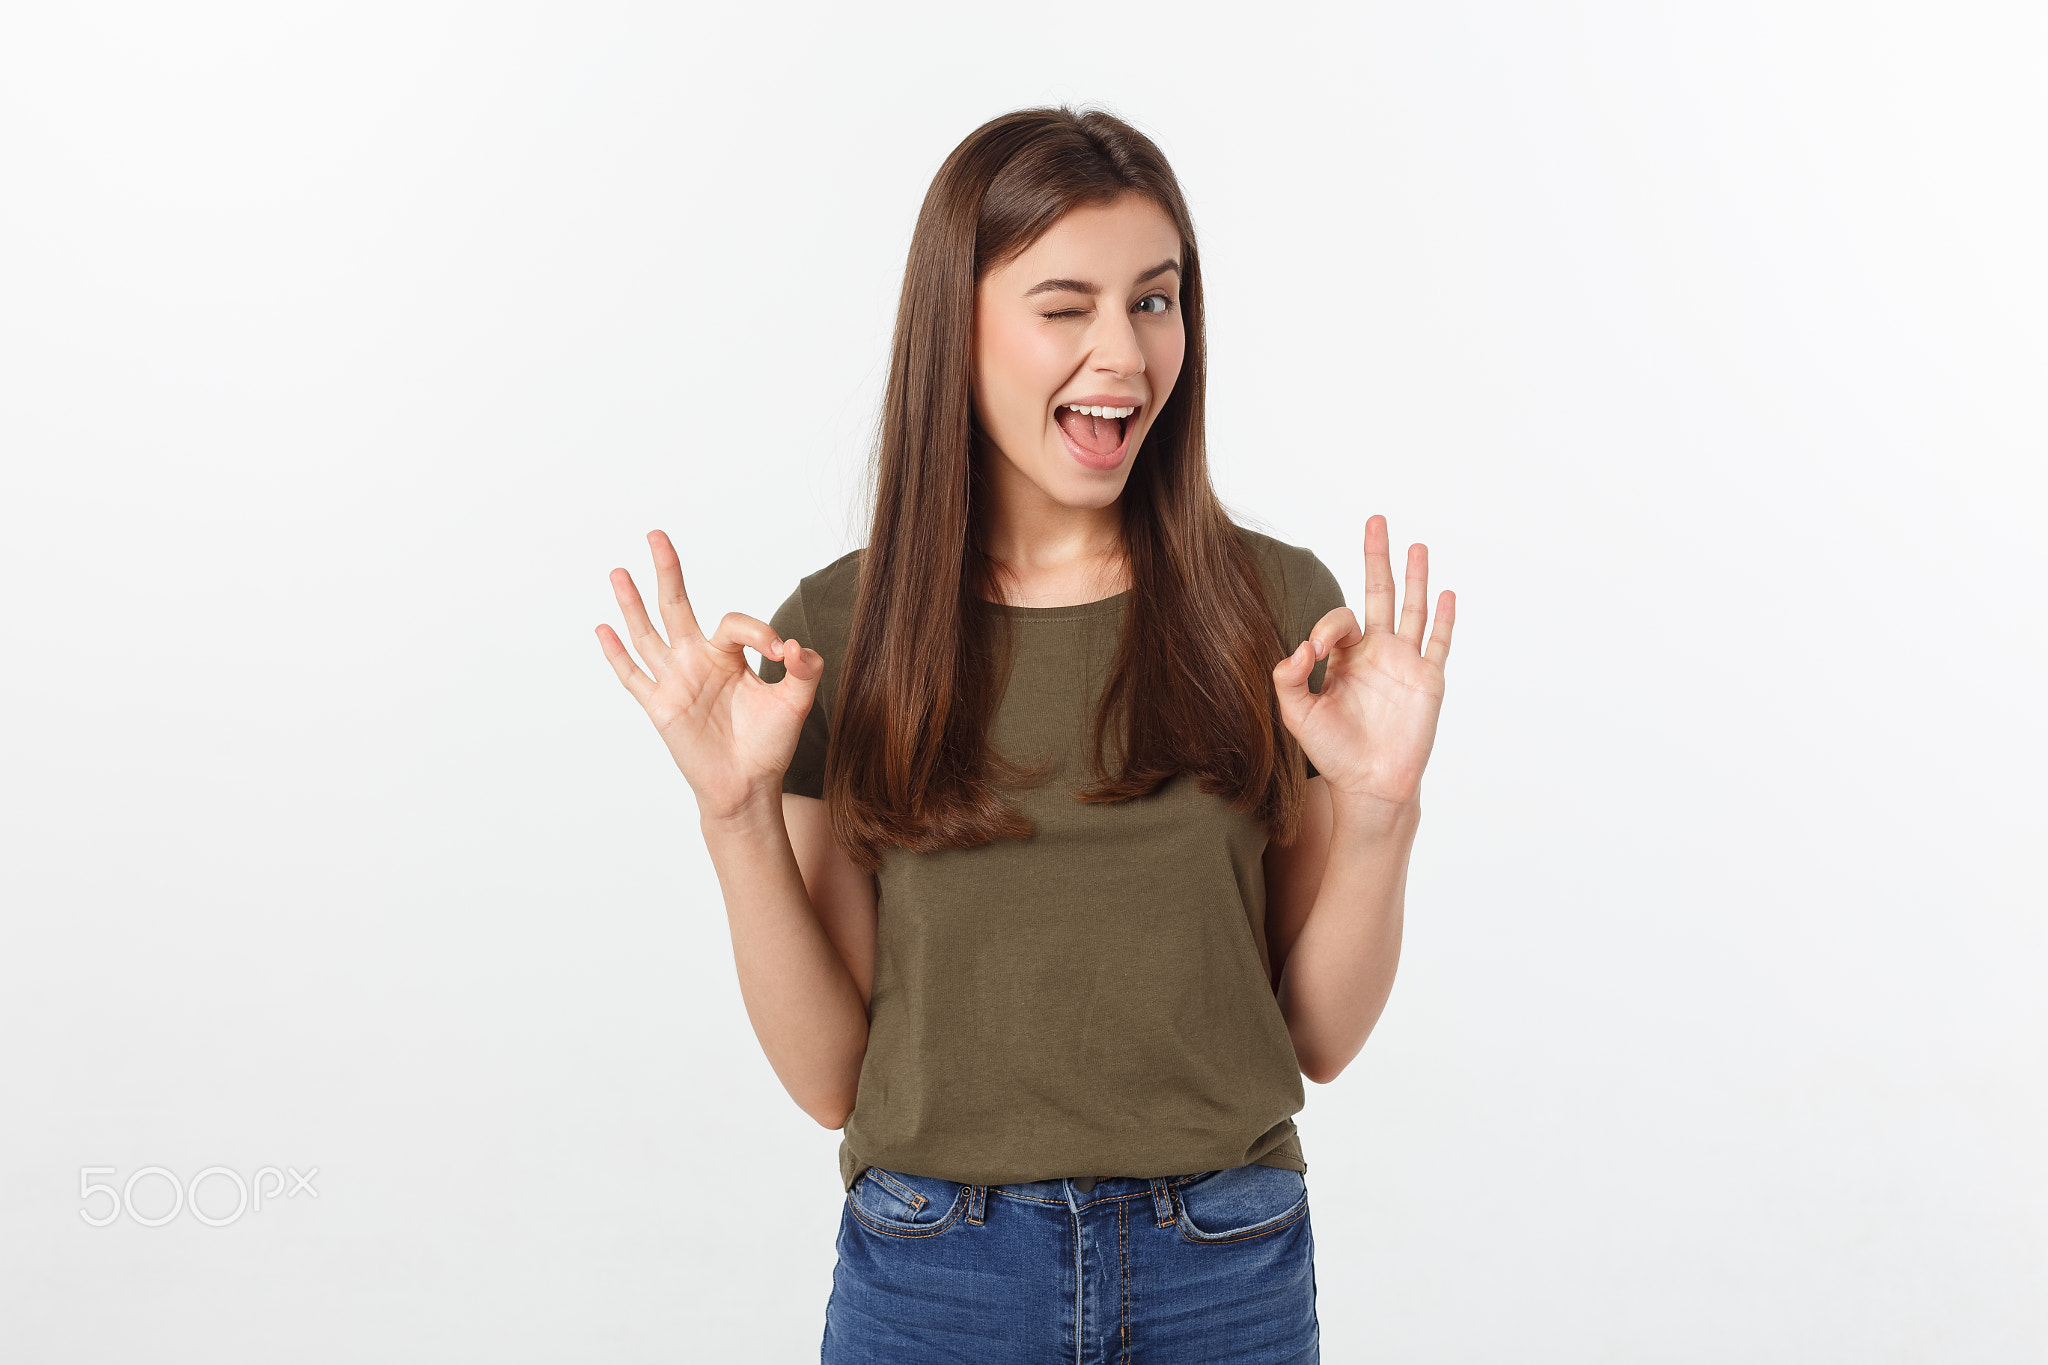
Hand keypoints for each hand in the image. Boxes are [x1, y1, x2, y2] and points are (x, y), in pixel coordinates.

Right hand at [596, 530, 821, 820]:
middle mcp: (698, 660)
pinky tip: (602, 629)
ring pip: (648, 634)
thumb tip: (793, 645)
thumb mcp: (796, 702)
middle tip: (656, 535)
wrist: (748, 786)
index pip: (734, 623)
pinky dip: (616, 654)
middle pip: (677, 606)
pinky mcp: (660, 707)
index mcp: (728, 655)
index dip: (758, 631)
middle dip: (667, 570)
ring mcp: (675, 681)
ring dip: (632, 603)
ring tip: (619, 571)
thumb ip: (804, 669)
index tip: (781, 653)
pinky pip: (633, 677)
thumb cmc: (769, 744)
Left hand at [1272, 515, 1453, 812]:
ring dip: (1415, 577)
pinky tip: (1447, 593)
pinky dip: (1443, 619)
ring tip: (1417, 545)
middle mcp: (1376, 652)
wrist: (1368, 784)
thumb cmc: (1333, 751)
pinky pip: (1438, 643)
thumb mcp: (1297, 715)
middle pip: (1378, 593)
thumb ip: (1287, 679)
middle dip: (1376, 557)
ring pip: (1411, 609)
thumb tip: (1297, 648)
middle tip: (1375, 521)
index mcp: (1345, 657)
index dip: (1325, 627)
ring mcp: (1405, 663)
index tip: (1314, 651)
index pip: (1339, 619)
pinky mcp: (1428, 680)